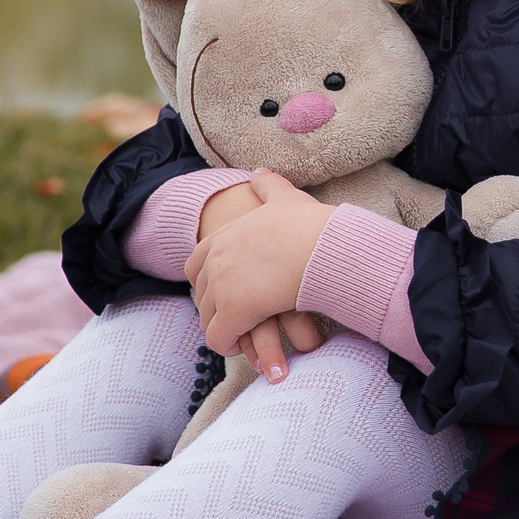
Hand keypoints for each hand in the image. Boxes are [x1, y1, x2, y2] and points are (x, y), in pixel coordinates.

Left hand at [186, 170, 330, 371]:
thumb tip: (259, 171)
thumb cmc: (310, 225)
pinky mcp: (234, 312)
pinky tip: (247, 347)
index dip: (209, 282)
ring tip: (246, 339)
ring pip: (208, 320)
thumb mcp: (285, 198)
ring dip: (225, 331)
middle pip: (201, 295)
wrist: (322, 245)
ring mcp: (221, 286)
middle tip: (240, 320)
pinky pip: (219, 340)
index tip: (228, 293)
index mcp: (223, 236)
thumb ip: (268, 186)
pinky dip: (230, 346)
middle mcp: (215, 260)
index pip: (195, 264)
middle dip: (216, 310)